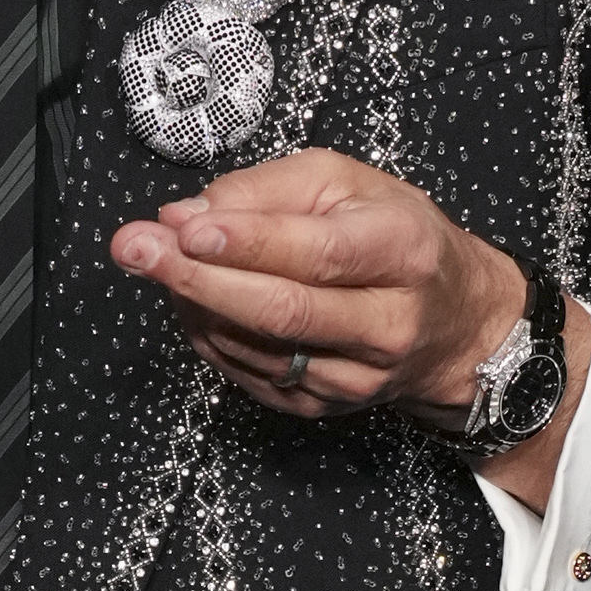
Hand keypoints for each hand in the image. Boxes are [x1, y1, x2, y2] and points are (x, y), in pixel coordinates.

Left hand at [110, 155, 590, 508]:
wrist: (457, 325)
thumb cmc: (399, 240)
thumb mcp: (349, 184)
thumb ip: (267, 191)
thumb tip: (188, 214)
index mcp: (404, 250)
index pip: (318, 253)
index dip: (246, 243)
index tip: (182, 227)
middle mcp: (389, 321)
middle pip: (283, 309)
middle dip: (197, 277)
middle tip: (133, 248)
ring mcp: (358, 375)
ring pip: (260, 348)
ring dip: (194, 305)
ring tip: (156, 262)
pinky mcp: (326, 406)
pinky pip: (251, 374)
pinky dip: (210, 336)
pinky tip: (193, 302)